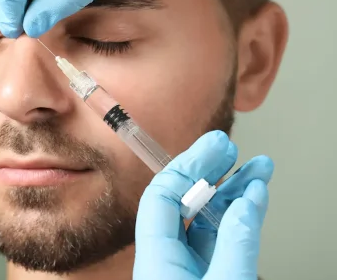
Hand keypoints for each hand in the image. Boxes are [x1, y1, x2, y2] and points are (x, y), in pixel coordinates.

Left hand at [133, 131, 274, 279]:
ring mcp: (181, 271)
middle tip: (229, 148)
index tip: (215, 144)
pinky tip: (253, 202)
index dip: (189, 165)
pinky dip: (235, 220)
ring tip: (258, 170)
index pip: (162, 195)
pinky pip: (215, 242)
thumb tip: (246, 202)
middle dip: (209, 172)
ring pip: (203, 221)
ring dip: (231, 193)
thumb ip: (235, 244)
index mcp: (154, 258)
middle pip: (182, 203)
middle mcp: (163, 260)